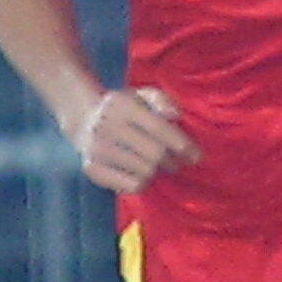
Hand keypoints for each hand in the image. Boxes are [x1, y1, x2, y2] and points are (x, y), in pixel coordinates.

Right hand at [67, 84, 198, 195]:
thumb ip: (162, 100)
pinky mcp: (91, 169)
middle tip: (178, 162)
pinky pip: (131, 186)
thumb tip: (176, 115)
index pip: (159, 129)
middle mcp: (105, 126)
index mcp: (122, 106)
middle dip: (173, 161)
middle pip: (155, 154)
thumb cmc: (125, 108)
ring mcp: (96, 149)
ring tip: (157, 165)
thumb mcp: (143, 95)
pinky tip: (141, 174)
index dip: (183, 145)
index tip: (197, 157)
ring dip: (158, 171)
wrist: (83, 118)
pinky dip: (143, 182)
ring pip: (145, 172)